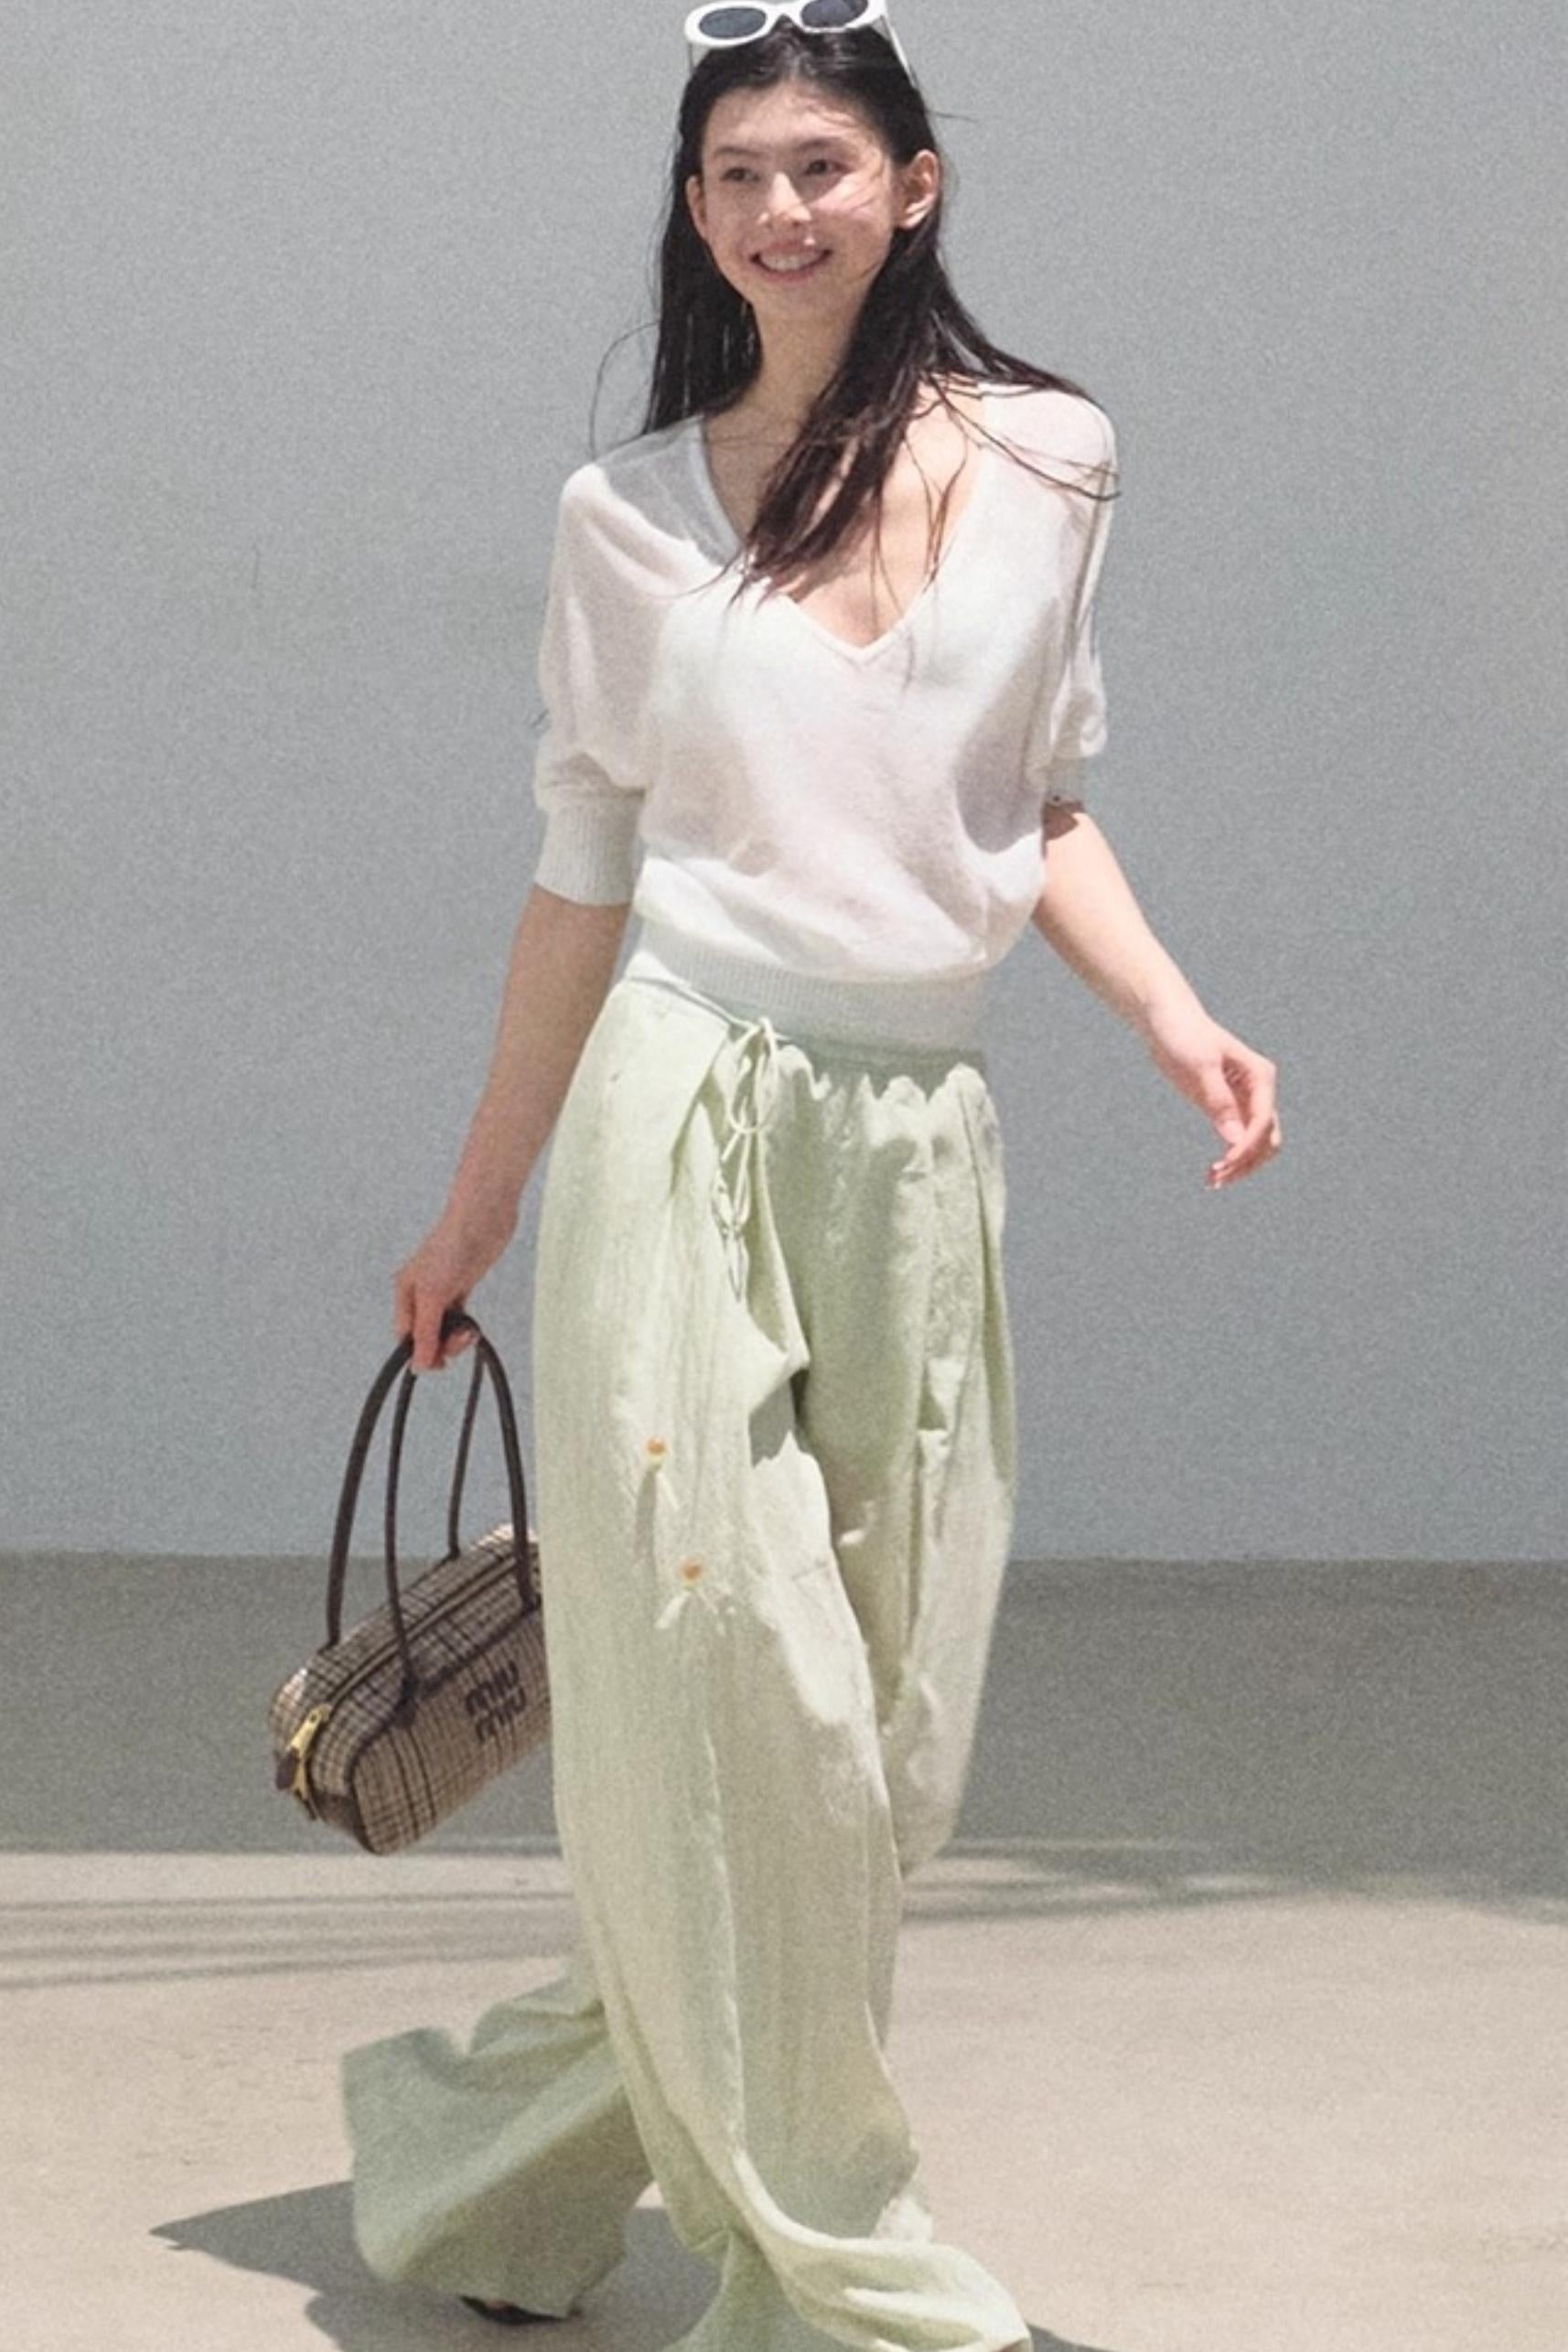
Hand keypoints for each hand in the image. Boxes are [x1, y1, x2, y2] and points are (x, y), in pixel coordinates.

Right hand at [393, 1196, 518, 1371]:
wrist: (482, 1218)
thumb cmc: (452, 1246)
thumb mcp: (433, 1296)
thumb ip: (426, 1332)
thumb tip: (419, 1365)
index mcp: (405, 1292)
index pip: (405, 1336)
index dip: (420, 1352)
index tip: (440, 1362)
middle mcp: (420, 1292)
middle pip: (425, 1335)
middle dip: (442, 1345)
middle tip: (460, 1340)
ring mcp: (443, 1289)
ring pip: (444, 1328)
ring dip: (457, 1337)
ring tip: (470, 1332)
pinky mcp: (462, 1285)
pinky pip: (460, 1318)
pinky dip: (466, 1327)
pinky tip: (473, 1327)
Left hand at [1135, 996, 1281, 1188]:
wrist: (1166, 1020)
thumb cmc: (1184, 1035)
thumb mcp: (1201, 1066)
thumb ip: (1219, 1101)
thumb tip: (1235, 1140)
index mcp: (1261, 1076)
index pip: (1263, 1121)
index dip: (1248, 1146)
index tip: (1224, 1162)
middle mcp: (1259, 1091)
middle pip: (1268, 1139)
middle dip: (1247, 1161)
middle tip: (1217, 1176)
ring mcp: (1245, 1102)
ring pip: (1256, 1145)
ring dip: (1241, 1166)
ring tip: (1212, 1181)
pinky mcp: (1227, 1109)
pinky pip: (1237, 1141)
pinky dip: (1229, 1159)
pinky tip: (1210, 1174)